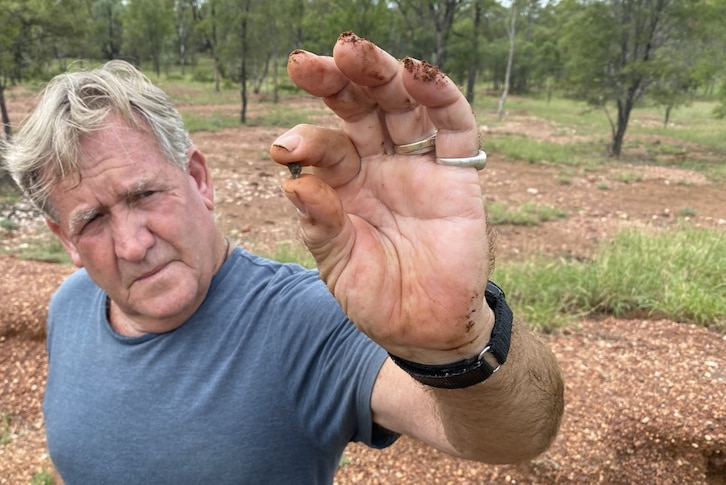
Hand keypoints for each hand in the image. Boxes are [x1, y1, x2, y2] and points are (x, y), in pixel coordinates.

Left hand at [270, 33, 491, 363]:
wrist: (426, 330)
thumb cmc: (376, 296)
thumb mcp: (338, 265)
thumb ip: (321, 225)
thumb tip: (293, 183)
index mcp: (345, 183)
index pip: (324, 145)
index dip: (306, 141)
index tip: (284, 147)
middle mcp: (379, 164)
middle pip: (359, 107)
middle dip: (334, 81)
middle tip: (304, 62)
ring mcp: (419, 165)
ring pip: (402, 104)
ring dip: (379, 73)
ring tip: (352, 51)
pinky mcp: (458, 175)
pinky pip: (455, 127)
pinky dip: (441, 97)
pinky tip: (418, 73)